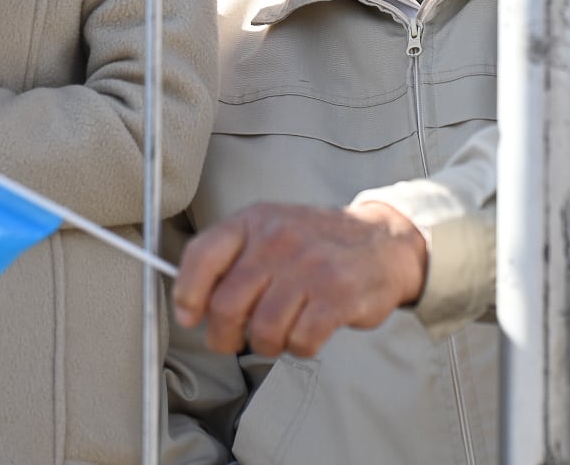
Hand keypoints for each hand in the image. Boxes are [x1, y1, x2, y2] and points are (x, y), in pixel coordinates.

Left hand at [172, 202, 428, 358]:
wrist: (382, 241)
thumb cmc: (315, 244)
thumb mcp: (269, 230)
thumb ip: (229, 257)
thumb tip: (187, 304)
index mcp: (254, 220)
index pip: (202, 255)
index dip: (187, 294)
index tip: (190, 316)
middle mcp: (278, 239)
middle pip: (226, 305)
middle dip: (224, 336)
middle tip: (233, 340)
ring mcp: (309, 267)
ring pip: (263, 330)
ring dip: (266, 345)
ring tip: (277, 335)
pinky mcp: (337, 295)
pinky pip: (300, 341)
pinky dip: (299, 348)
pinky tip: (306, 333)